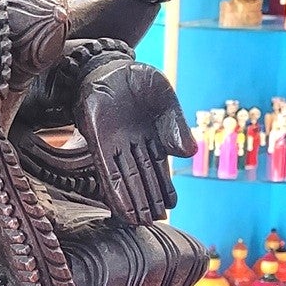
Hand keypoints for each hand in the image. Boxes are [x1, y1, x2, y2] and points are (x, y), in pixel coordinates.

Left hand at [75, 56, 195, 225]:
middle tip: (152, 223)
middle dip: (146, 201)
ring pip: (125, 178)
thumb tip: (189, 153)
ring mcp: (114, 144)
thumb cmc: (139, 80)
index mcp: (152, 137)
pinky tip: (119, 206)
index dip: (165, 188)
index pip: (159, 168)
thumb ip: (176, 124)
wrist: (109, 63)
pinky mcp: (95, 139)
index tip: (170, 208)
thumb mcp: (164, 98)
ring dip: (130, 201)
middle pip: (142, 177)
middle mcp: (132, 145)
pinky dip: (113, 188)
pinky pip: (105, 167)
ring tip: (138, 222)